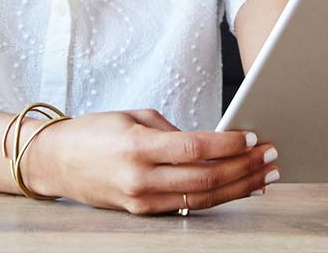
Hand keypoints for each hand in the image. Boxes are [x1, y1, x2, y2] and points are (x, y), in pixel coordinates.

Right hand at [22, 108, 277, 214]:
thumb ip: (172, 130)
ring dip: (239, 186)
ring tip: (265, 175)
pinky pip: (188, 206)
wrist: (56, 162)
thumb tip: (211, 143)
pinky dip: (217, 197)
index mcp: (138, 145)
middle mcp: (141, 177)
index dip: (228, 143)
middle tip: (271, 156)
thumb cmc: (94, 132)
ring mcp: (142, 199)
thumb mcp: (133, 117)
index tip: (252, 136)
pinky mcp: (143, 212)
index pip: (195, 147)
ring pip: (203, 197)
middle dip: (244, 166)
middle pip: (206, 176)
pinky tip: (238, 188)